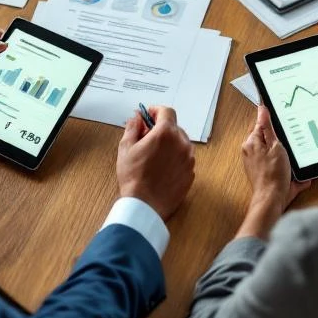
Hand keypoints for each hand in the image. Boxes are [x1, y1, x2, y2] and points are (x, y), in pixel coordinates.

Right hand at [116, 106, 194, 220]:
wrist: (145, 206)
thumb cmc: (134, 177)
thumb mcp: (126, 147)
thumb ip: (133, 127)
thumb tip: (137, 117)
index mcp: (166, 134)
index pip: (167, 111)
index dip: (156, 111)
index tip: (148, 116)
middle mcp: (182, 144)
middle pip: (174, 127)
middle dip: (160, 129)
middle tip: (146, 137)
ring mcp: (188, 159)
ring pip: (180, 143)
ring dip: (168, 143)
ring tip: (153, 155)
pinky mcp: (191, 173)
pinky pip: (184, 158)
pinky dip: (174, 158)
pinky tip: (161, 168)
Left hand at [236, 107, 310, 238]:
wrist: (272, 199)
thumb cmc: (273, 173)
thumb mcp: (274, 145)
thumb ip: (268, 127)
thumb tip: (262, 109)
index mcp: (251, 143)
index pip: (260, 124)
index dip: (272, 122)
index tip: (282, 119)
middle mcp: (251, 152)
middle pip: (268, 138)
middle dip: (280, 140)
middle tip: (290, 143)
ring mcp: (257, 163)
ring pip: (274, 151)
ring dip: (285, 154)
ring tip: (292, 159)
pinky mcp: (264, 173)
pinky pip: (277, 164)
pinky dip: (286, 166)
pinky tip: (294, 171)